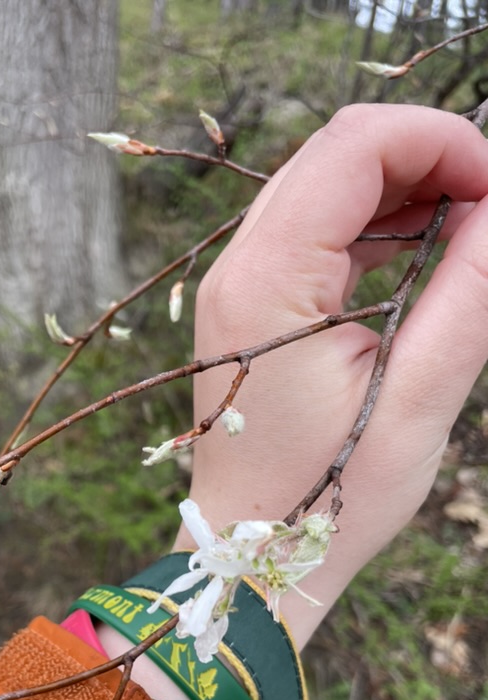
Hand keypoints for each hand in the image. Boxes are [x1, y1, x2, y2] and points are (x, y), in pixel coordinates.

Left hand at [183, 104, 487, 647]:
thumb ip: (468, 294)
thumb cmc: (324, 499)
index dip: (440, 141)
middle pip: (335, 156)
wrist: (250, 554)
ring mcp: (238, 286)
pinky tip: (423, 257)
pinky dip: (375, 229)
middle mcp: (238, 269)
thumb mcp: (416, 402)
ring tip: (468, 232)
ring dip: (403, 192)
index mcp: (266, 282)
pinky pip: (315, 236)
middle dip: (425, 159)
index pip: (352, 147)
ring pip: (325, 189)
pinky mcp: (251, 308)